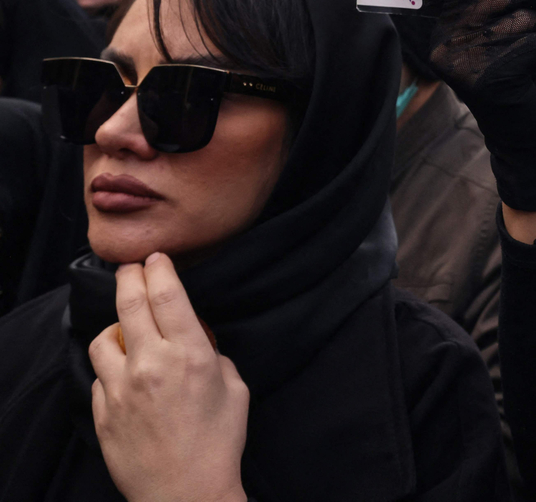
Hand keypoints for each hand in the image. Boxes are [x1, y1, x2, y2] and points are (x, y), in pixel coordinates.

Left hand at [89, 253, 248, 501]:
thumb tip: (195, 337)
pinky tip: (126, 373)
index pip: (167, 294)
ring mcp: (121, 389)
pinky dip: (111, 368)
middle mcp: (151, 365)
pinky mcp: (103, 411)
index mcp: (190, 355)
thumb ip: (214, 354)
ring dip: (115, 326)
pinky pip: (100, 375)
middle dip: (129, 276)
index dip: (160, 268)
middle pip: (128, 303)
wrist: (185, 492)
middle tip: (131, 266)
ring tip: (128, 331)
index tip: (157, 258)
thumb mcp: (235, 388)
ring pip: (103, 337)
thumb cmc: (218, 442)